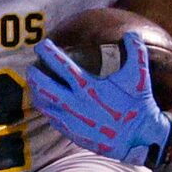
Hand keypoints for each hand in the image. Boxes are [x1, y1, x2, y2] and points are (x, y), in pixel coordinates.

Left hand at [27, 30, 171, 166]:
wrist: (139, 138)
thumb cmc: (138, 105)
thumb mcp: (139, 75)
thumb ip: (135, 50)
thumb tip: (131, 33)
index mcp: (88, 87)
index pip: (62, 66)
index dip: (49, 54)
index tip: (41, 45)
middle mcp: (76, 104)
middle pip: (45, 87)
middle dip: (35, 75)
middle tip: (31, 67)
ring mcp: (73, 121)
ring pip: (45, 105)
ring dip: (37, 93)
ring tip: (34, 84)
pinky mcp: (74, 134)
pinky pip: (53, 119)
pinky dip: (47, 110)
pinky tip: (46, 104)